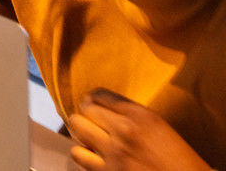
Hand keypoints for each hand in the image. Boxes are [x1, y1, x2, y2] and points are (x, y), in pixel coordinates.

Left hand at [67, 90, 211, 170]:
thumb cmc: (181, 163)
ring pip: (76, 129)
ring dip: (82, 135)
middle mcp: (126, 130)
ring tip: (91, 142)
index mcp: (142, 116)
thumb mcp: (161, 130)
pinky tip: (94, 159)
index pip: (100, 95)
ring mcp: (114, 152)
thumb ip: (134, 118)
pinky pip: (78, 155)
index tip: (93, 106)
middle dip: (87, 116)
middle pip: (85, 109)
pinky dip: (83, 156)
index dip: (93, 100)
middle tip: (92, 125)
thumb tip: (105, 112)